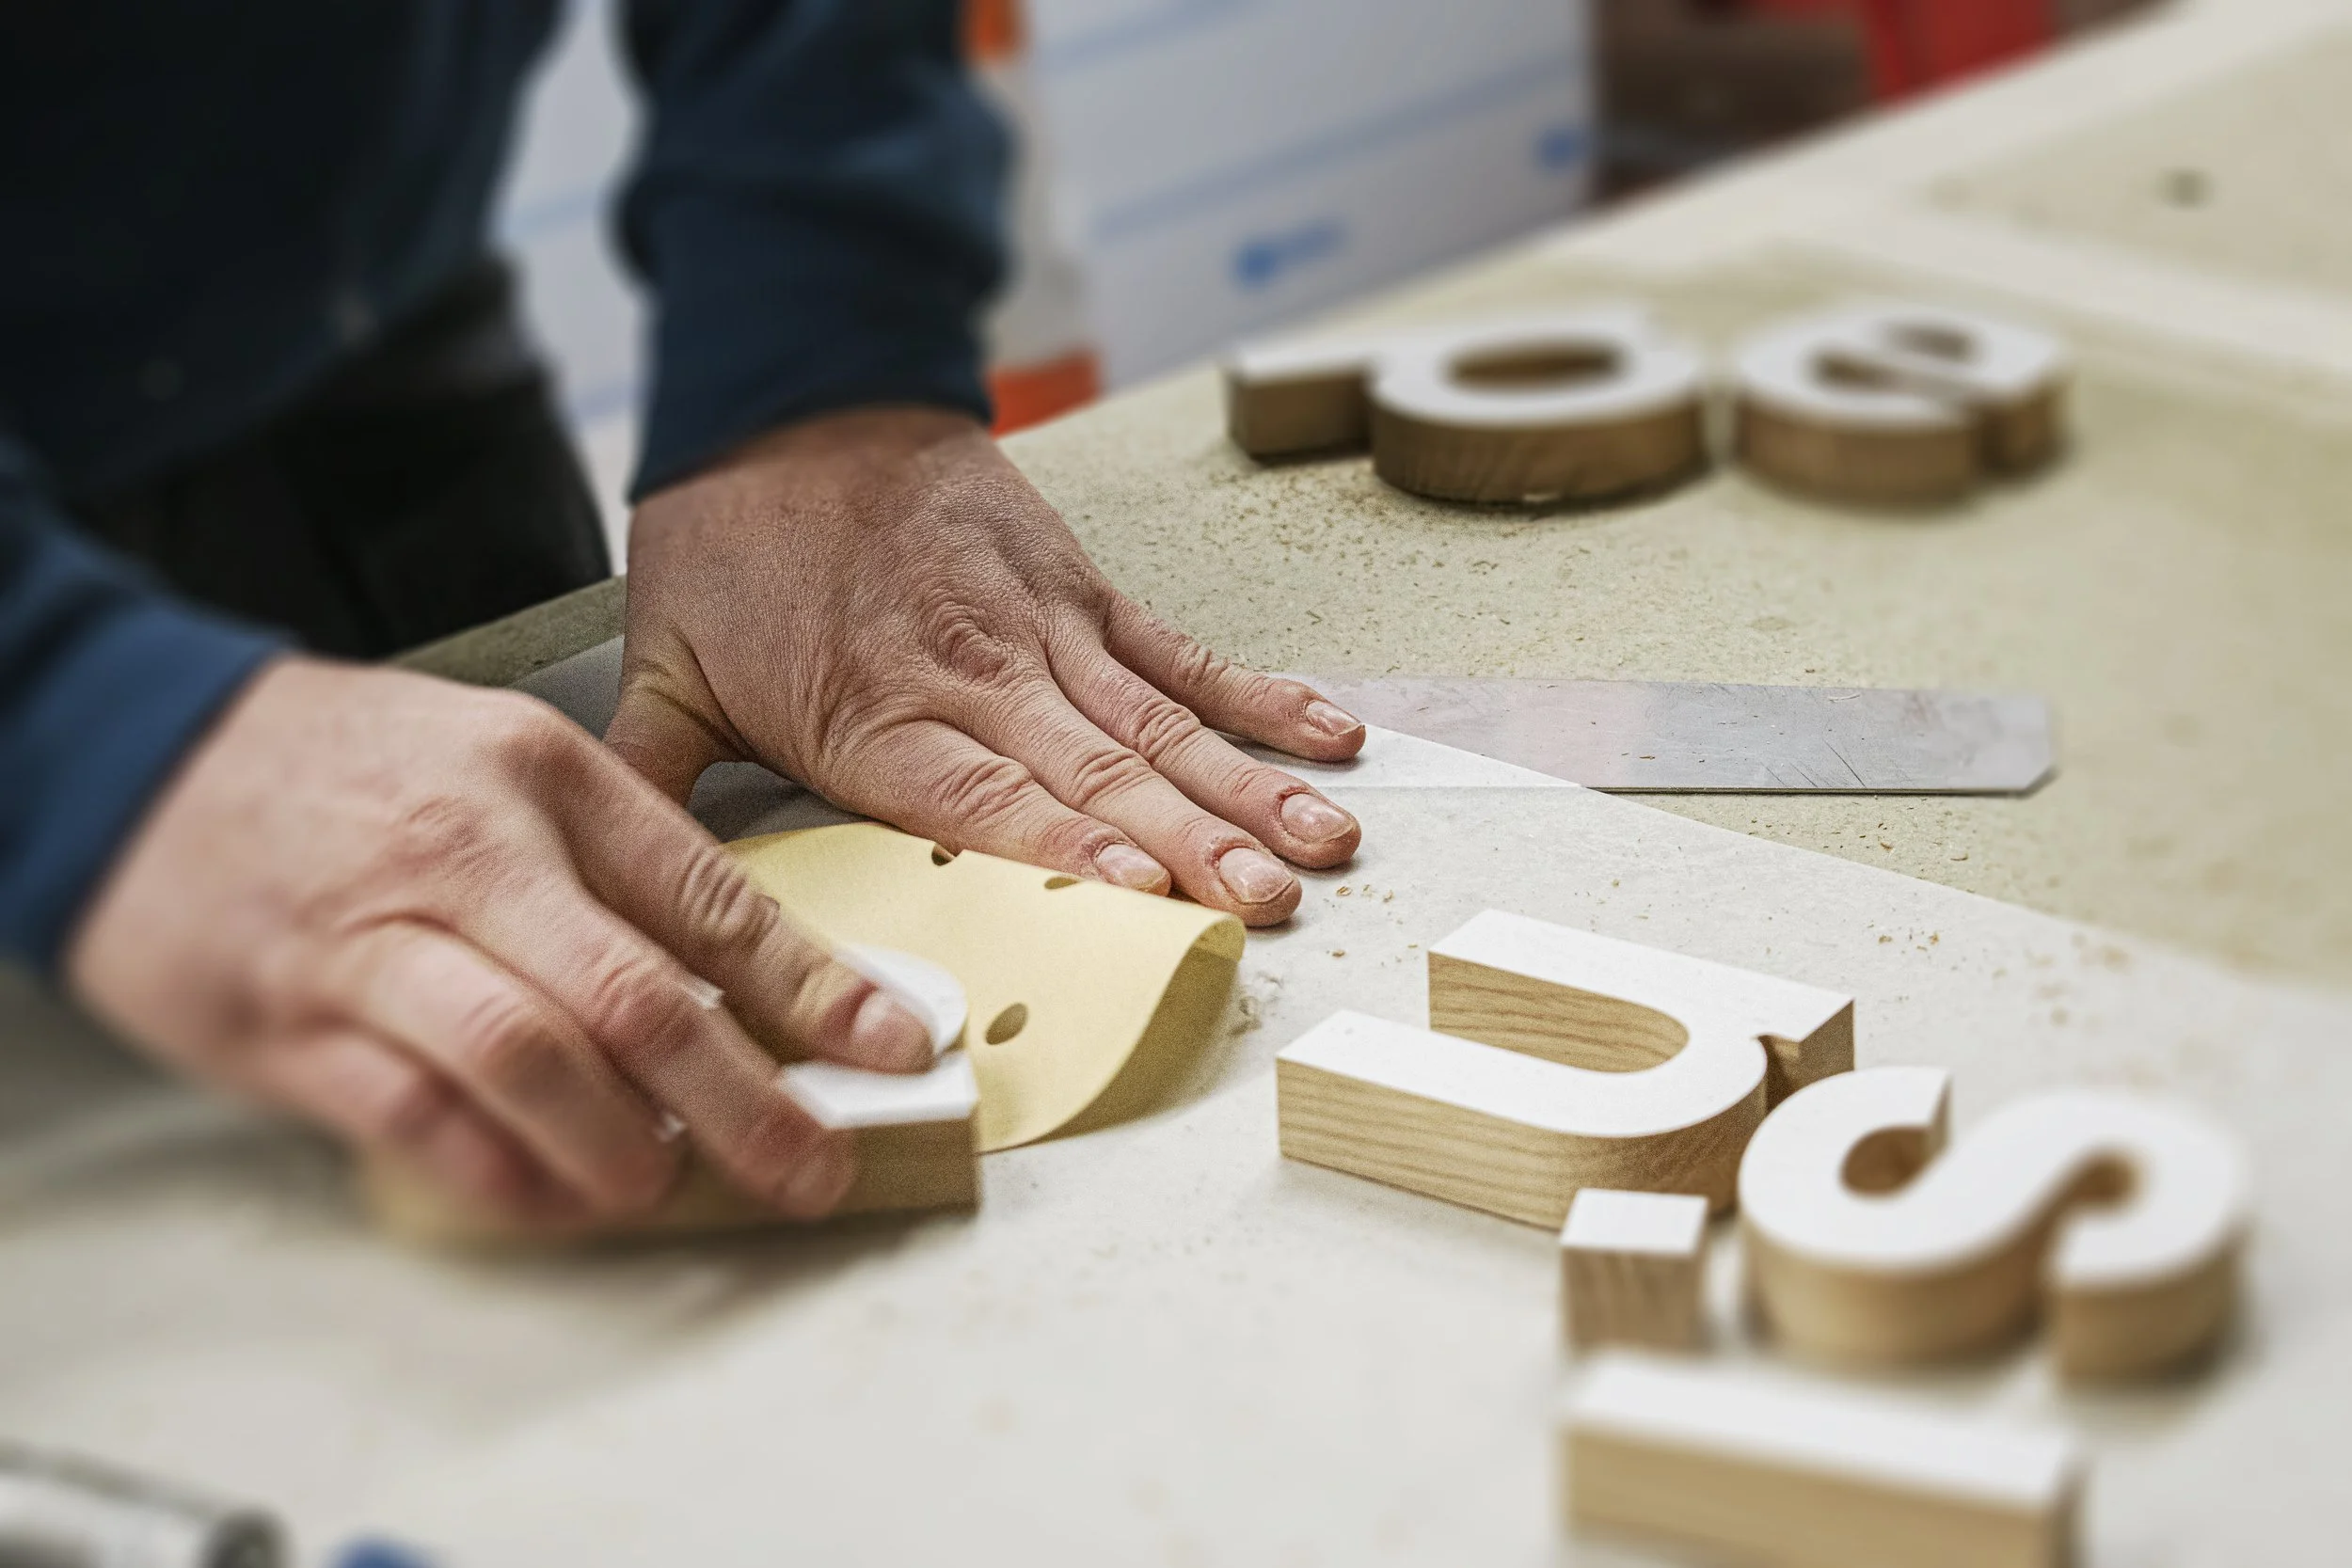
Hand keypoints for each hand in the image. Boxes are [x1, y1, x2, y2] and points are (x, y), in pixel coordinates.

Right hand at [66, 658, 936, 1226]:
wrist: (136, 751)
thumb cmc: (341, 766)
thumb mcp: (498, 760)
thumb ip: (612, 863)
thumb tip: (738, 981)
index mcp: (540, 776)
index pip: (709, 897)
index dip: (818, 988)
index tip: (897, 1050)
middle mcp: (468, 856)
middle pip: (636, 998)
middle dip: (747, 1102)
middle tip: (810, 1166)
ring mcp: (374, 943)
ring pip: (531, 1063)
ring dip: (620, 1150)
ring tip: (665, 1181)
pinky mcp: (290, 1025)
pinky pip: (418, 1121)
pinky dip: (502, 1175)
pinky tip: (551, 1193)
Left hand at [607, 407, 1366, 925]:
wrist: (791, 390)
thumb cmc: (731, 535)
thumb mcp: (663, 663)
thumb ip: (652, 782)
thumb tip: (625, 897)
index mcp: (873, 715)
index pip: (985, 800)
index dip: (1072, 846)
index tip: (1150, 889)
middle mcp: (974, 677)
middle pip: (1098, 772)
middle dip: (1193, 842)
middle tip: (1270, 900)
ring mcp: (1042, 629)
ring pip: (1160, 722)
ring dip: (1247, 786)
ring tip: (1324, 842)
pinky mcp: (1080, 590)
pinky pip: (1181, 652)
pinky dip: (1256, 696)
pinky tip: (1323, 738)